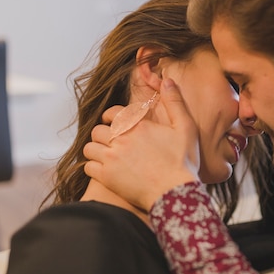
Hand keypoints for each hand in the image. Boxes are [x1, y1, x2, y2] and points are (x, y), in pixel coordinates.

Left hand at [83, 78, 199, 211]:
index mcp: (137, 124)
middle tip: (113, 142)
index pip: (112, 114)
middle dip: (104, 135)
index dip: (112, 118)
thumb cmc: (183, 162)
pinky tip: (105, 170)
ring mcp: (111, 158)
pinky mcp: (107, 176)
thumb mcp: (186, 127)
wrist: (175, 193)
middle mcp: (120, 138)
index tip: (116, 124)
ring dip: (97, 150)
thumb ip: (175, 102)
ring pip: (90, 147)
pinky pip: (88, 167)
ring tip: (107, 156)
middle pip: (98, 130)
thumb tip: (166, 80)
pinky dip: (94, 167)